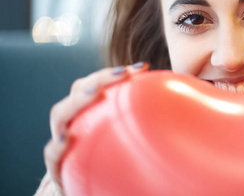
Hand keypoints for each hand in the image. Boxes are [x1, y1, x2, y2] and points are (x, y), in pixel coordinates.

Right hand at [43, 62, 148, 193]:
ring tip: (94, 93)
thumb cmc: (118, 164)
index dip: (118, 72)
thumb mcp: (135, 143)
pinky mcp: (58, 166)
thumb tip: (184, 103)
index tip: (142, 67)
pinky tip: (67, 140)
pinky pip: (52, 155)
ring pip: (60, 115)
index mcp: (94, 111)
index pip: (102, 83)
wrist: (98, 192)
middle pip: (80, 91)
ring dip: (76, 101)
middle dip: (99, 78)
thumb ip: (149, 123)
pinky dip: (56, 146)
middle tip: (122, 73)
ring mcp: (63, 140)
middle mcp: (77, 121)